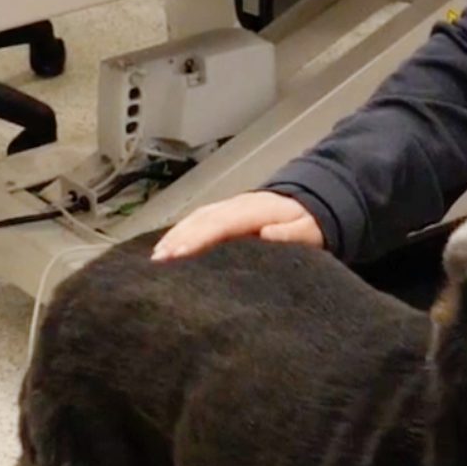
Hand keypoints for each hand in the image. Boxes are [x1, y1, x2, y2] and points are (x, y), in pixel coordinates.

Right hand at [153, 191, 322, 261]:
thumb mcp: (310, 229)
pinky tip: (166, 249)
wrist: (309, 203)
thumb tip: (268, 233)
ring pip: (195, 219)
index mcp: (257, 210)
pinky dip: (178, 233)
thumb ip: (293, 233)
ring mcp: (228, 207)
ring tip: (156, 259)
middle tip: (158, 262)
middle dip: (178, 239)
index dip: (199, 237)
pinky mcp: (223, 213)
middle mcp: (237, 206)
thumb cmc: (308, 223)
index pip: (222, 223)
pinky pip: (196, 220)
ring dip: (174, 236)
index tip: (179, 253)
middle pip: (202, 220)